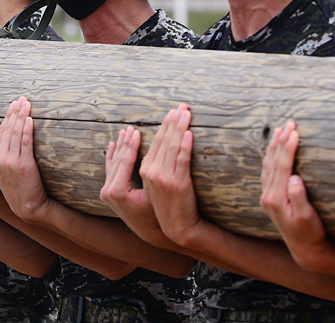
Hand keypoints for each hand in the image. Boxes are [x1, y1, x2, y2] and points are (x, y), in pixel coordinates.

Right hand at [0, 97, 49, 221]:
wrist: (26, 204)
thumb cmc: (15, 184)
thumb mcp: (0, 167)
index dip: (7, 116)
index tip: (13, 103)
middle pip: (7, 129)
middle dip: (14, 112)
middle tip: (20, 99)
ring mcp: (10, 161)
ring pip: (16, 134)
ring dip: (21, 117)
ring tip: (26, 104)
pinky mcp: (24, 165)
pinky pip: (26, 143)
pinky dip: (27, 130)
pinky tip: (30, 120)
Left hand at [101, 126, 166, 245]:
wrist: (151, 233)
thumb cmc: (160, 214)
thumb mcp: (158, 196)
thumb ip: (157, 174)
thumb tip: (172, 148)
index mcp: (117, 191)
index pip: (125, 161)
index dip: (132, 145)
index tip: (137, 130)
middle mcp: (109, 191)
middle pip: (118, 160)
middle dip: (126, 141)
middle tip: (131, 127)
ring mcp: (107, 192)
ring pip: (113, 163)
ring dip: (120, 146)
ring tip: (125, 131)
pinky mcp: (109, 193)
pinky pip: (110, 168)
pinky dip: (112, 155)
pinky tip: (114, 144)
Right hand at [142, 104, 203, 248]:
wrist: (179, 228)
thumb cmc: (171, 207)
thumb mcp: (158, 186)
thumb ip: (158, 168)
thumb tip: (168, 148)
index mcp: (145, 170)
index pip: (156, 142)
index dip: (165, 125)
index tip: (172, 112)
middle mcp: (152, 172)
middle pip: (164, 140)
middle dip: (173, 121)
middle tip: (181, 106)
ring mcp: (164, 177)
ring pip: (173, 147)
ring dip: (180, 127)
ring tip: (186, 113)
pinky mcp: (178, 183)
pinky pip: (182, 160)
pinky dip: (186, 146)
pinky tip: (189, 134)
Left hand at [259, 122, 331, 269]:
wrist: (303, 248)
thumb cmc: (310, 232)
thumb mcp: (307, 218)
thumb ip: (299, 198)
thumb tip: (294, 179)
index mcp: (276, 198)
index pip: (282, 166)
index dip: (288, 148)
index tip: (295, 132)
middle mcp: (267, 195)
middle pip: (273, 161)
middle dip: (281, 141)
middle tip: (290, 123)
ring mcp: (266, 195)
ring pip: (268, 164)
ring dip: (274, 146)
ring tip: (280, 129)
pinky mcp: (269, 196)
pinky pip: (267, 171)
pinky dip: (270, 157)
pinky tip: (274, 148)